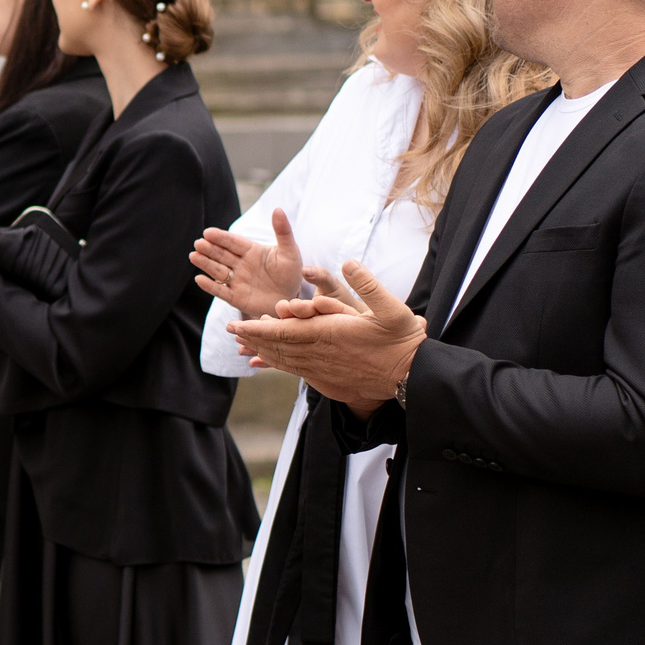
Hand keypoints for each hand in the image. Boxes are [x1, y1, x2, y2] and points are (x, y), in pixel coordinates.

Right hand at [192, 209, 310, 347]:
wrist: (291, 298)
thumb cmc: (291, 273)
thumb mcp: (290, 251)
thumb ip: (283, 231)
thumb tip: (278, 209)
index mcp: (251, 251)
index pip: (233, 242)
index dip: (221, 237)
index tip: (208, 232)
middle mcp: (240, 264)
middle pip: (221, 255)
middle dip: (209, 249)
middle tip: (199, 243)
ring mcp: (236, 281)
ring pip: (218, 271)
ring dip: (206, 264)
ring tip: (194, 256)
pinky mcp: (235, 297)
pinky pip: (220, 291)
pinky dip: (210, 286)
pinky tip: (199, 279)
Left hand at [226, 257, 425, 412]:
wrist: (412, 377)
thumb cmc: (402, 341)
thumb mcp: (392, 308)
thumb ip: (368, 285)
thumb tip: (349, 263)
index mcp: (329, 335)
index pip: (283, 331)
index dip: (257, 327)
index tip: (237, 322)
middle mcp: (320, 354)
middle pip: (277, 346)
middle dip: (253, 337)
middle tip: (232, 329)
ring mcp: (323, 370)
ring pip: (284, 360)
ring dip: (263, 351)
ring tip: (244, 344)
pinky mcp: (328, 381)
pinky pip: (296, 372)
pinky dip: (279, 365)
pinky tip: (271, 363)